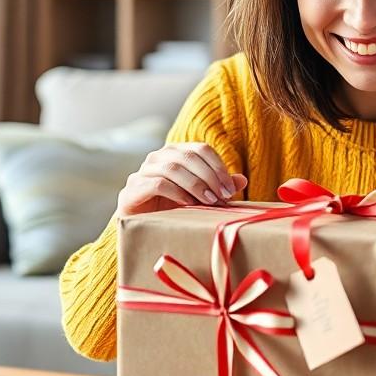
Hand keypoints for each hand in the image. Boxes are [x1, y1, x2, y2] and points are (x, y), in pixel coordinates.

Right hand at [116, 142, 247, 216]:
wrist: (138, 226)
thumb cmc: (169, 209)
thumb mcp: (198, 197)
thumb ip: (217, 187)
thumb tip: (242, 180)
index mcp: (176, 153)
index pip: (201, 149)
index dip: (218, 167)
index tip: (230, 189)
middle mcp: (158, 157)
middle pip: (188, 157)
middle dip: (210, 177)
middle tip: (222, 196)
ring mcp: (143, 171)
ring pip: (173, 169)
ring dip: (196, 185)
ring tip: (209, 202)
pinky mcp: (133, 188)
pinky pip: (158, 184)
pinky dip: (177, 193)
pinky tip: (188, 205)